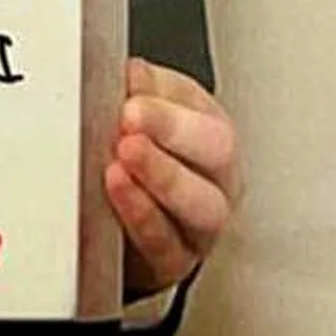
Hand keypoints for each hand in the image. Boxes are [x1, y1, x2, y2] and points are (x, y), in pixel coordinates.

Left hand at [105, 58, 242, 297]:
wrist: (124, 220)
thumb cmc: (139, 155)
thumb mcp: (142, 110)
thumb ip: (139, 90)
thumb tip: (131, 74)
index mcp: (210, 129)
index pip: (207, 114)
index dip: (170, 108)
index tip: (130, 99)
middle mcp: (218, 178)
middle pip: (218, 153)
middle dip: (171, 132)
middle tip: (129, 120)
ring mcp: (202, 224)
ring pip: (203, 206)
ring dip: (161, 178)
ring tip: (121, 161)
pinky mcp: (174, 262)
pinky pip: (167, 245)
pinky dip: (140, 217)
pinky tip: (116, 193)